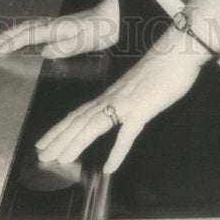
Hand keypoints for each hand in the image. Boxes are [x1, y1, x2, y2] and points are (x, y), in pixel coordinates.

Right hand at [0, 0, 118, 59]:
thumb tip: (43, 52)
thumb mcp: (86, 40)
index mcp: (55, 29)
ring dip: (8, 35)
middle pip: (21, 30)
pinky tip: (19, 40)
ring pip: (26, 28)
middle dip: (2, 38)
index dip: (8, 43)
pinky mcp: (59, 26)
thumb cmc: (102, 30)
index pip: (26, 36)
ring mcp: (54, 24)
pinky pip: (33, 30)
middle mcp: (51, 25)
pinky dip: (20, 34)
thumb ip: (66, 46)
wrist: (115, 15)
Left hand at [35, 26, 208, 173]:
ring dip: (75, 143)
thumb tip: (120, 109)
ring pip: (94, 125)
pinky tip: (109, 168)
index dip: (60, 128)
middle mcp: (113, 98)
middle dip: (59, 138)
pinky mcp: (143, 109)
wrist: (178, 50)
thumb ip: (127, 97)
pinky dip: (117, 152)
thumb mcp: (138, 84)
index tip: (44, 141)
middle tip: (41, 155)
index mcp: (111, 94)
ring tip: (60, 159)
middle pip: (80, 120)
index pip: (78, 113)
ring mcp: (126, 103)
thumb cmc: (162, 65)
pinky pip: (127, 134)